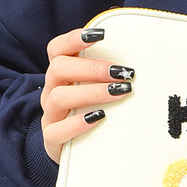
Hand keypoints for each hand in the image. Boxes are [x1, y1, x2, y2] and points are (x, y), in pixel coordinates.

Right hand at [41, 28, 134, 162]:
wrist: (77, 152)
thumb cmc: (91, 113)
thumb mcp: (96, 90)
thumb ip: (108, 76)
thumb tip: (136, 62)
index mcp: (60, 76)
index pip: (56, 49)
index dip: (74, 39)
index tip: (101, 34)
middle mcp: (51, 92)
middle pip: (58, 68)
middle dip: (92, 67)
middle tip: (121, 72)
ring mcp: (50, 116)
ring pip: (58, 97)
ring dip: (92, 92)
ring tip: (119, 92)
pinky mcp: (52, 140)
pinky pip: (56, 131)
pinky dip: (78, 123)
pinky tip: (100, 118)